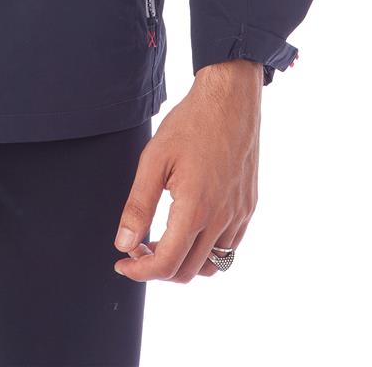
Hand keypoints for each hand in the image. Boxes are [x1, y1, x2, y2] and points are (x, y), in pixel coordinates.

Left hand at [111, 59, 260, 282]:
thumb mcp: (154, 160)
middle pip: (188, 271)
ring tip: (162, 240)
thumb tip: (124, 243)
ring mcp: (239, 215)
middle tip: (137, 246)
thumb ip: (138, 206)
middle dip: (158, 268)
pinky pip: (229, 247)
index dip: (140, 271)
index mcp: (195, 209)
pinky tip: (189, 228)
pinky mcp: (248, 207)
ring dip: (184, 263)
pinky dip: (207, 251)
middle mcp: (222, 219)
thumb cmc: (190, 123)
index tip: (122, 262)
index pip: (166, 264)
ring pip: (212, 265)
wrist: (230, 100)